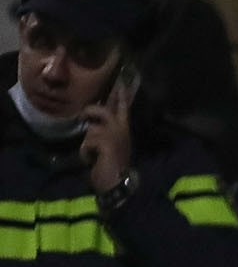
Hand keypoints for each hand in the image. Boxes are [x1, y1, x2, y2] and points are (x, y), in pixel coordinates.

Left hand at [80, 78, 136, 194]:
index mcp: (124, 131)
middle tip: (83, 115)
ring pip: (92, 129)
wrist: (116, 183)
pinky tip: (91, 160)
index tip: (121, 83)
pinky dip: (85, 152)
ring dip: (87, 143)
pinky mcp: (106, 143)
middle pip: (104, 111)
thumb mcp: (111, 146)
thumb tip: (92, 125)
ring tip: (91, 154)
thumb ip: (105, 134)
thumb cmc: (113, 166)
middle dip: (92, 112)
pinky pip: (87, 142)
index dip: (121, 96)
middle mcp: (122, 130)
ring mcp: (115, 136)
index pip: (123, 109)